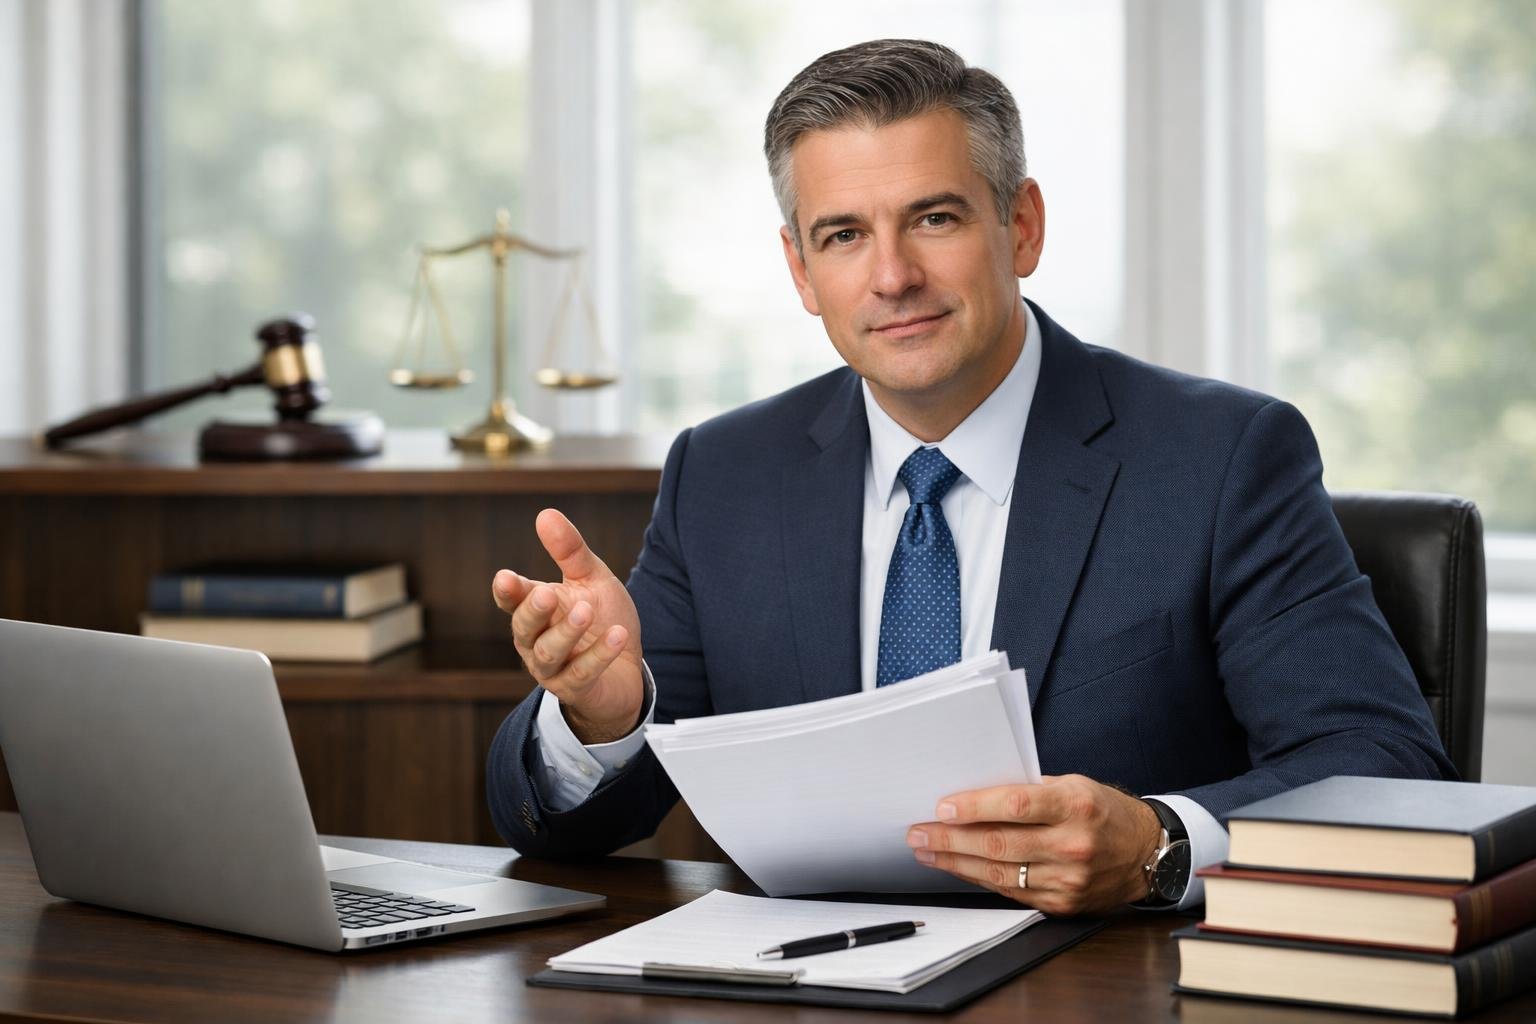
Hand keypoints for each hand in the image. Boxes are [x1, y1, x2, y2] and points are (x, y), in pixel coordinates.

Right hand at [491, 508, 644, 743]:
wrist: (627, 668)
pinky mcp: (577, 690)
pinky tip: (618, 635)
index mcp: (535, 612)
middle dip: (533, 611)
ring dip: (566, 632)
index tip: (506, 578)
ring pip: (548, 654)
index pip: (513, 600)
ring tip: (586, 611)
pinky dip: (600, 654)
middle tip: (547, 592)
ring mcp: (554, 669)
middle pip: (524, 628)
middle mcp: (536, 642)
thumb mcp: (590, 579)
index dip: (508, 591)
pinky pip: (584, 674)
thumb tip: (545, 513)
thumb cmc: (601, 619)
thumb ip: (569, 551)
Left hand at [905, 775, 1163, 915]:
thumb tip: (975, 793)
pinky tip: (959, 869)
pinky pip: (1012, 891)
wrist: (1148, 852)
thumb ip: (1030, 790)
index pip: (1015, 805)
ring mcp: (1068, 879)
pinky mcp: (1063, 903)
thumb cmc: (1103, 810)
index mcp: (1075, 805)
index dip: (974, 808)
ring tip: (927, 852)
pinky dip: (980, 879)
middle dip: (950, 839)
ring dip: (956, 863)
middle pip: (999, 844)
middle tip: (918, 833)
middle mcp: (1072, 844)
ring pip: (999, 873)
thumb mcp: (1074, 785)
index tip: (942, 807)